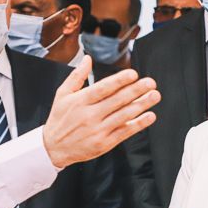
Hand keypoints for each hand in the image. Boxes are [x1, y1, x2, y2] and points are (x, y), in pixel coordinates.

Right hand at [43, 56, 159, 167]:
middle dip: (136, 90)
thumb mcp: (62, 94)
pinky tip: (149, 116)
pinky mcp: (104, 143)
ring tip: (154, 95)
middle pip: (117, 101)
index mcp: (80, 101)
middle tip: (150, 82)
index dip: (119, 81)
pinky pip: (124, 132)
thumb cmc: (59, 119)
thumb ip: (76, 76)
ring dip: (141, 105)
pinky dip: (138, 124)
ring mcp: (98, 130)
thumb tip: (87, 59)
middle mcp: (90, 115)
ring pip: (124, 115)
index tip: (133, 74)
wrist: (53, 148)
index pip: (103, 88)